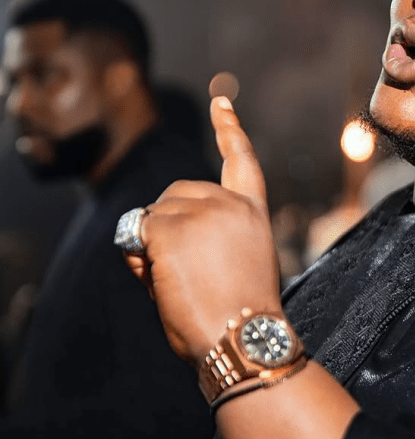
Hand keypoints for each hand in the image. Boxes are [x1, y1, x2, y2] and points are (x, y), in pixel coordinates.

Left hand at [126, 96, 281, 364]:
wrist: (243, 338)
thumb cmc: (238, 319)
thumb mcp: (236, 267)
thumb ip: (208, 238)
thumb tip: (149, 234)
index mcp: (253, 214)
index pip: (241, 160)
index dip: (230, 129)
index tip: (221, 101)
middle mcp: (230, 204)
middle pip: (176, 194)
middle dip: (165, 225)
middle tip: (178, 271)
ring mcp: (202, 211)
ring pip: (153, 215)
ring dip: (152, 247)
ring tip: (179, 283)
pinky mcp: (172, 226)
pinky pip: (136, 232)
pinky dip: (139, 257)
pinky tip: (162, 279)